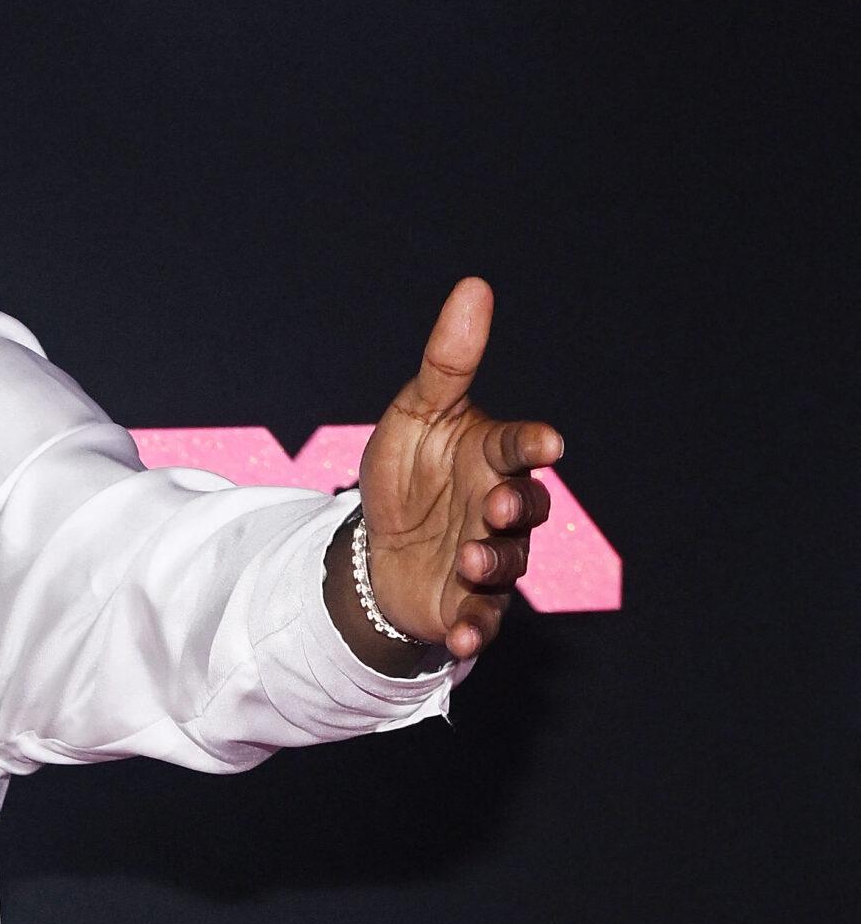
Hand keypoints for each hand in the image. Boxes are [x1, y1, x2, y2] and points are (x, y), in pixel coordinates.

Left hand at [346, 278, 563, 666]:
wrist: (375, 546)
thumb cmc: (407, 472)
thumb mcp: (414, 413)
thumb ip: (446, 361)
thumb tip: (474, 286)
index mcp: (491, 458)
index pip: (520, 446)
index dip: (532, 444)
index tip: (546, 444)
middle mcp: (500, 508)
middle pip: (526, 508)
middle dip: (516, 507)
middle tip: (496, 505)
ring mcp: (489, 557)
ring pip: (508, 564)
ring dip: (492, 564)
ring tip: (467, 560)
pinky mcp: (467, 604)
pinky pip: (482, 619)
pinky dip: (475, 629)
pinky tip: (461, 637)